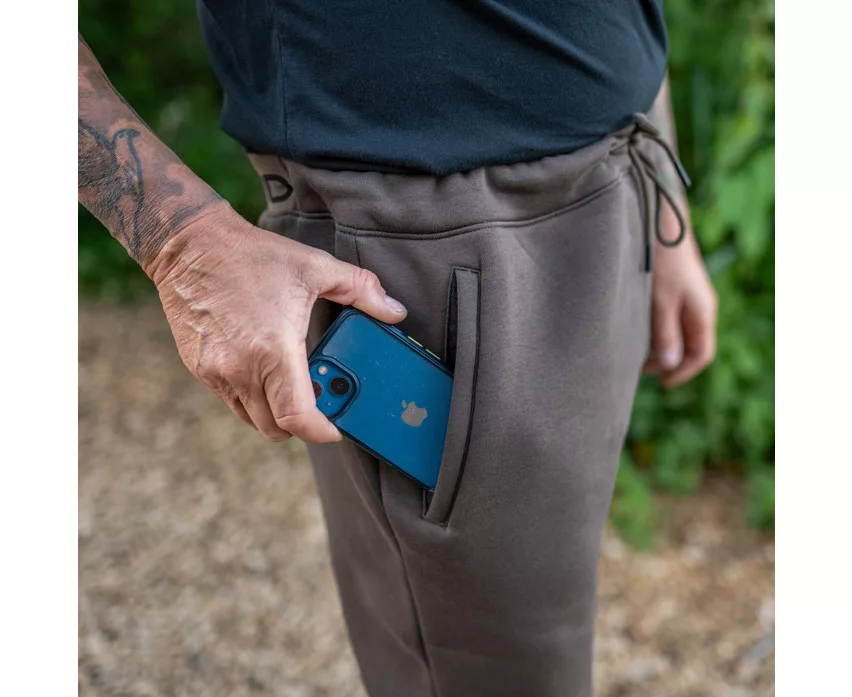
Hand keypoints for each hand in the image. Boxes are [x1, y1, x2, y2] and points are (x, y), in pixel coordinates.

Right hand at [146, 203, 407, 442]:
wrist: (189, 246)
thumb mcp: (316, 267)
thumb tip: (395, 311)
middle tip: (322, 403)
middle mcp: (241, 370)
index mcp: (273, 350)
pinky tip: (266, 370)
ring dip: (276, 414)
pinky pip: (232, 401)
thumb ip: (362, 290)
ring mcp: (217, 374)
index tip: (337, 428)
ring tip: (296, 385)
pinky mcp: (200, 370)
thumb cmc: (252, 256)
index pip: (297, 418)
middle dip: (302, 426)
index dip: (321, 432)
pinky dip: (253, 398)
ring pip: (252, 419)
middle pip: (276, 429)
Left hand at [644, 202, 717, 387]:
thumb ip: (666, 334)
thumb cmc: (661, 260)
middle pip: (691, 345)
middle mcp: (700, 306)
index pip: (701, 355)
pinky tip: (638, 328)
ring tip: (636, 352)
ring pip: (680, 331)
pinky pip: (672, 316)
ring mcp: (690, 295)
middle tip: (640, 370)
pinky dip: (658, 329)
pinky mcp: (678, 286)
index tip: (662, 384)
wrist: (662, 220)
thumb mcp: (660, 302)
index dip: (683, 373)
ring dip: (661, 345)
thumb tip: (671, 365)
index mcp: (703, 312)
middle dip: (669, 361)